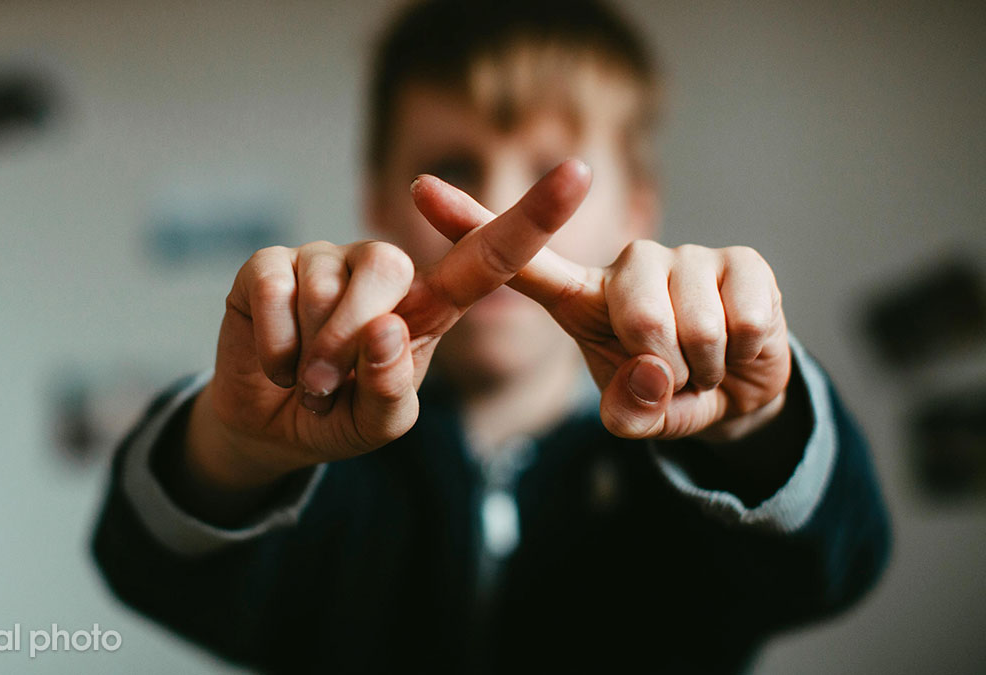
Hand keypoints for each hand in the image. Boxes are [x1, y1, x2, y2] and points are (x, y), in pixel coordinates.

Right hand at [190, 160, 592, 491]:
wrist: (268, 425)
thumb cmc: (338, 415)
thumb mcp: (378, 423)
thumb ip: (390, 390)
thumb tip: (384, 328)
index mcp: (429, 304)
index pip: (488, 257)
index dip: (533, 216)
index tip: (580, 173)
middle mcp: (383, 270)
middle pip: (389, 270)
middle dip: (352, 341)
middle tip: (328, 387)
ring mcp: (325, 259)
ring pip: (325, 287)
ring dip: (308, 352)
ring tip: (303, 378)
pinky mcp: (270, 262)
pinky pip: (273, 289)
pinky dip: (274, 343)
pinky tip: (274, 360)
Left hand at [412, 173, 791, 441]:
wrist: (741, 393)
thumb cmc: (669, 394)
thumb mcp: (638, 415)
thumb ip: (630, 410)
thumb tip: (651, 375)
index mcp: (582, 297)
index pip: (520, 260)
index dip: (471, 223)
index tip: (418, 187)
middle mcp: (629, 263)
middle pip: (636, 315)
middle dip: (664, 369)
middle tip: (672, 377)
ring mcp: (686, 256)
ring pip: (693, 325)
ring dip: (703, 368)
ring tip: (701, 364)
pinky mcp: (741, 260)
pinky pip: (742, 321)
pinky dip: (742, 355)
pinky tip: (738, 346)